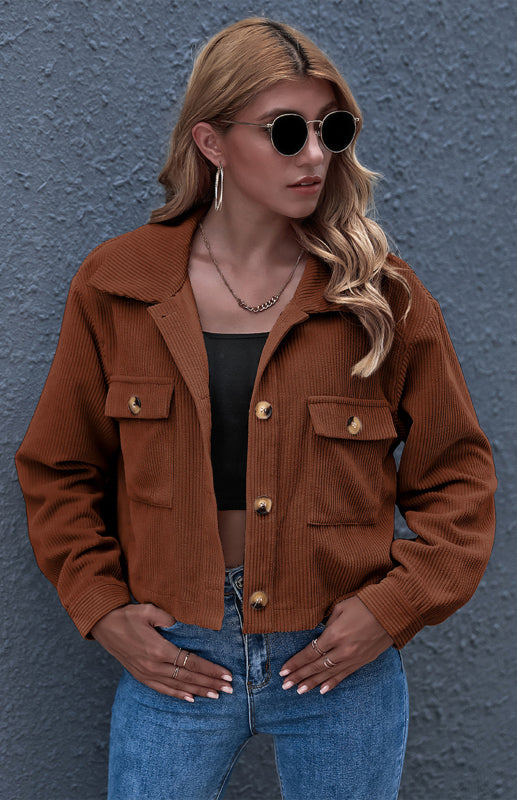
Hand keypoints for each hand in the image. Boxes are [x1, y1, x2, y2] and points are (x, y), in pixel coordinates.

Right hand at [91, 603, 232, 702]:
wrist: (103, 625)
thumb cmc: (127, 614)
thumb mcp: (148, 610)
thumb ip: (168, 617)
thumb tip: (184, 624)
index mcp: (159, 649)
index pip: (191, 662)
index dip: (210, 669)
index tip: (226, 674)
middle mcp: (154, 665)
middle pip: (188, 677)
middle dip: (210, 683)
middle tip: (230, 689)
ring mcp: (146, 673)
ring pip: (177, 686)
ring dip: (198, 691)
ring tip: (216, 695)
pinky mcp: (140, 676)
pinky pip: (162, 689)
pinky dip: (177, 695)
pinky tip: (190, 699)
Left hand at [278, 596, 393, 694]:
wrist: (394, 611)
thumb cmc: (365, 603)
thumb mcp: (341, 607)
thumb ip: (328, 624)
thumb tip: (318, 635)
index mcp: (335, 634)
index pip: (310, 652)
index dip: (296, 662)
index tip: (283, 670)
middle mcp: (343, 650)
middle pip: (316, 666)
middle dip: (299, 676)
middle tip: (285, 685)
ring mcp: (354, 658)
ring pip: (329, 674)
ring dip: (312, 683)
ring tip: (298, 691)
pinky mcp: (363, 661)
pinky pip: (345, 675)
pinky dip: (332, 683)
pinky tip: (322, 690)